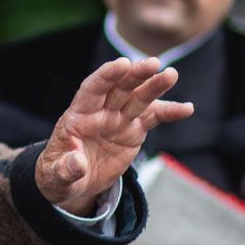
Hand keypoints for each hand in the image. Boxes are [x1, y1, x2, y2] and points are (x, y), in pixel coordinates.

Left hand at [38, 57, 192, 213]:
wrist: (73, 181)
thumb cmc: (59, 173)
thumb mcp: (57, 175)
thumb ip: (66, 168)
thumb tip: (77, 164)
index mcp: (78, 115)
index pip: (93, 89)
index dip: (107, 75)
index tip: (123, 64)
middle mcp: (100, 112)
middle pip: (119, 88)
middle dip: (135, 75)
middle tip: (153, 63)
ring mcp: (119, 120)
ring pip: (139, 99)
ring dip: (155, 86)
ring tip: (171, 75)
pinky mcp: (133, 131)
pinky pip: (153, 119)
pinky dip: (169, 112)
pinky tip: (186, 108)